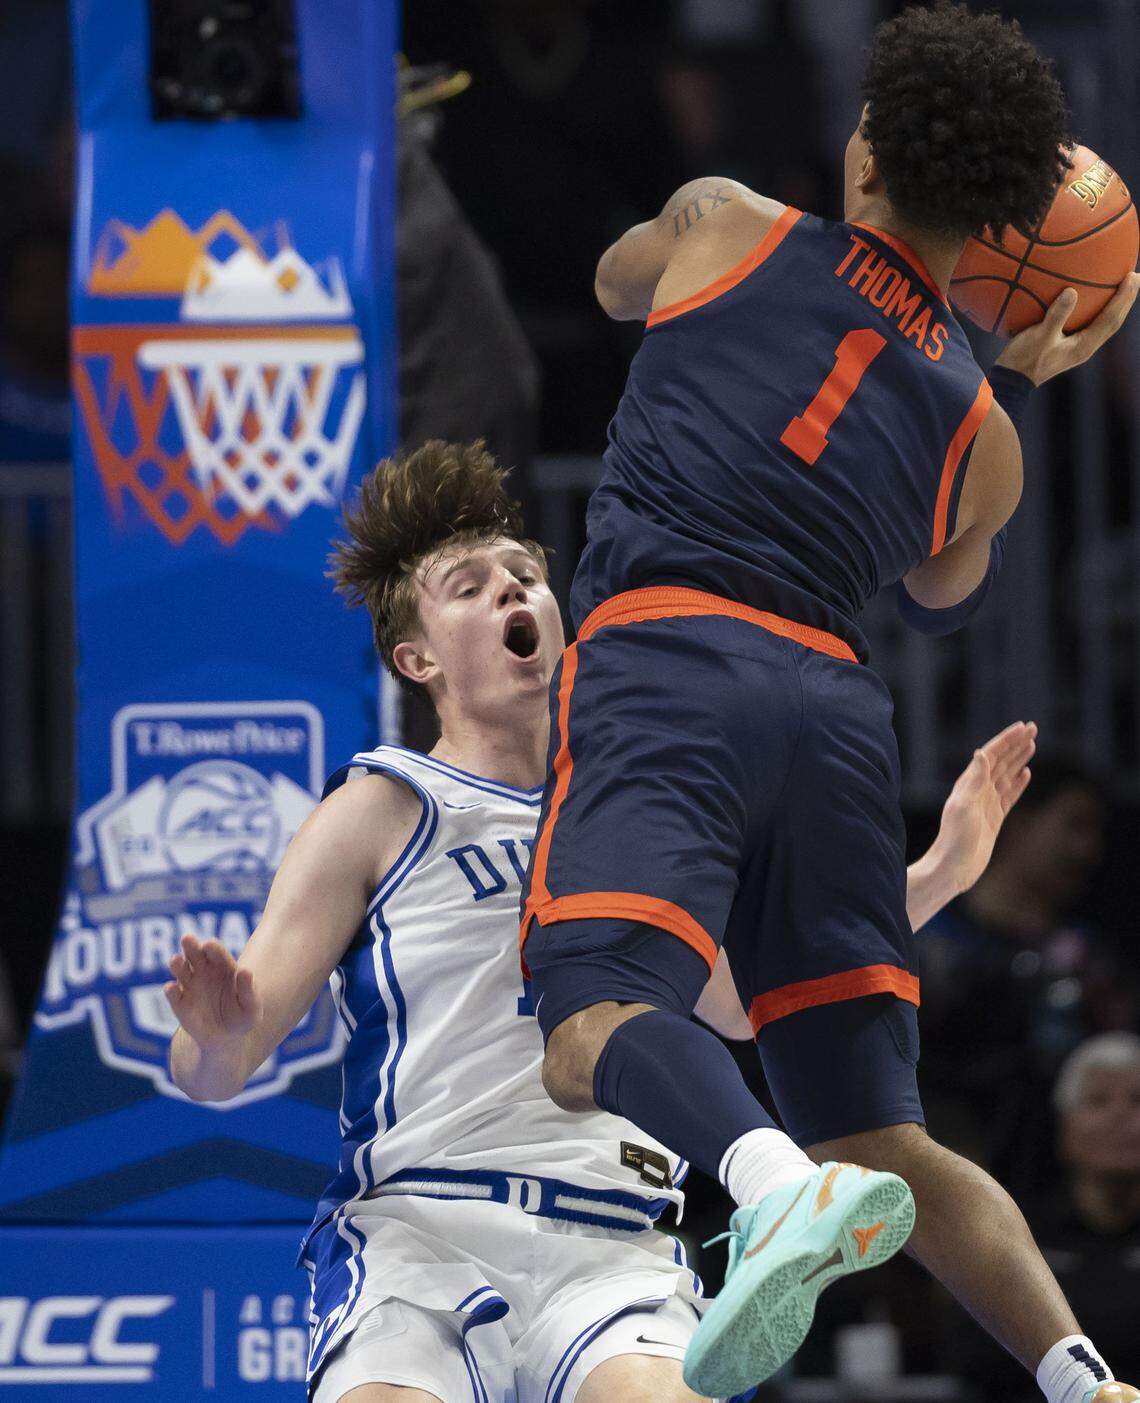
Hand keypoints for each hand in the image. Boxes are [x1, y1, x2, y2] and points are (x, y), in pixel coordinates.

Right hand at [165, 934, 259, 1050]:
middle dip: (191, 946)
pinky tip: (171, 988)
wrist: (227, 1039)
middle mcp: (204, 971)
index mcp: (224, 967)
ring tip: (175, 961)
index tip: (209, 945)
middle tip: (187, 939)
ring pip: (180, 970)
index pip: (217, 953)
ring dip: (177, 964)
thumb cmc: (242, 1017)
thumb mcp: (251, 1006)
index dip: (214, 948)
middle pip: (195, 954)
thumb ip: (248, 989)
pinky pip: (173, 995)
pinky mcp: (179, 1004)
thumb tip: (245, 971)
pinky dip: (171, 991)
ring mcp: (190, 986)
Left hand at [934, 721, 1035, 894]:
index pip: (992, 755)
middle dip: (1016, 744)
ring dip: (1018, 759)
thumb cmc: (955, 839)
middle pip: (1001, 761)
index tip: (1024, 726)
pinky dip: (1018, 783)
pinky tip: (1026, 773)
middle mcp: (978, 791)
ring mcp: (986, 804)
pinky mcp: (994, 818)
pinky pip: (1009, 795)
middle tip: (1033, 728)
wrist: (953, 868)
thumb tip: (981, 753)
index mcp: (969, 784)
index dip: (1007, 740)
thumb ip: (974, 781)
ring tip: (1032, 745)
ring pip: (1007, 775)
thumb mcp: (964, 807)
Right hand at [995, 272, 1138, 383]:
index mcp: (1084, 346)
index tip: (1133, 276)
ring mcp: (1077, 348)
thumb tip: (1072, 291)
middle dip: (1126, 299)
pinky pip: (1089, 324)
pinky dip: (1095, 310)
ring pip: (1103, 323)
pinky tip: (1090, 299)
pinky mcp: (1068, 346)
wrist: (1011, 380)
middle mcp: (1085, 347)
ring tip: (1121, 286)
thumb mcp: (1039, 336)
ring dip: (1114, 305)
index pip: (1111, 319)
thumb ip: (1056, 315)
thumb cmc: (1024, 360)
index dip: (1123, 298)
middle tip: (1135, 276)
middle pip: (1113, 321)